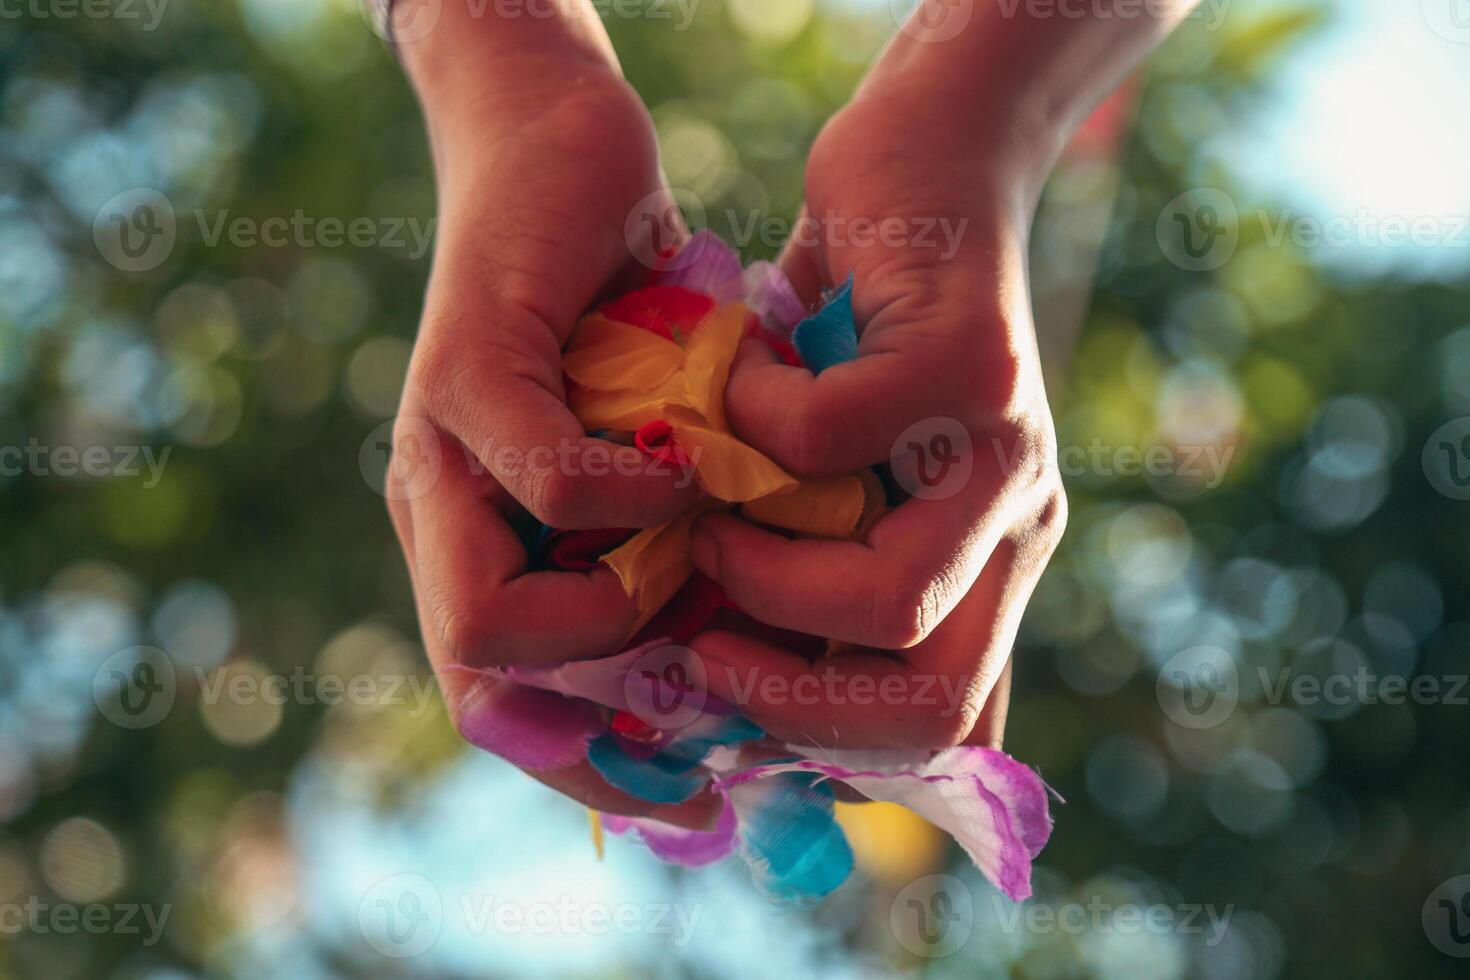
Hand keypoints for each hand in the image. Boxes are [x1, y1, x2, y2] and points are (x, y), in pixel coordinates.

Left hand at [387, 14, 714, 825]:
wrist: (555, 150)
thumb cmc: (622, 307)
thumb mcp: (653, 455)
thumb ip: (672, 549)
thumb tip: (744, 656)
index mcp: (483, 543)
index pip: (505, 710)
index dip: (594, 774)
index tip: (700, 790)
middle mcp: (441, 515)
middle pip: (484, 692)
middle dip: (612, 726)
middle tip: (721, 693)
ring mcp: (438, 450)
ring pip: (490, 622)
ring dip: (623, 614)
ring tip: (705, 558)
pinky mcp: (464, 372)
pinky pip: (547, 487)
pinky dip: (637, 495)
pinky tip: (694, 453)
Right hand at [688, 55, 1068, 749]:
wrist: (928, 163)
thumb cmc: (852, 328)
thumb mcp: (834, 468)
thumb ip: (811, 559)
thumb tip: (718, 665)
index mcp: (989, 569)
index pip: (953, 731)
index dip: (835, 752)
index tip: (730, 703)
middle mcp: (1018, 529)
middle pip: (935, 710)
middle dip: (789, 703)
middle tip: (703, 644)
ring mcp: (1008, 455)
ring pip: (890, 601)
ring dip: (759, 577)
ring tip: (706, 512)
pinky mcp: (970, 365)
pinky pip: (823, 441)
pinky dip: (746, 416)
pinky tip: (733, 372)